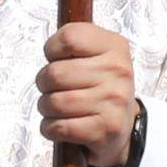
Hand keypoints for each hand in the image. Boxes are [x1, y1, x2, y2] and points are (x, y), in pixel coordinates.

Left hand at [37, 22, 137, 166]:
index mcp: (114, 46)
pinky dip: (51, 128)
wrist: (122, 123)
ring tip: (59, 108)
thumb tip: (52, 41)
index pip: (69, 37)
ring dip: (46, 108)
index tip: (58, 59)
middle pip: (55, 73)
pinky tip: (61, 125)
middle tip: (55, 88)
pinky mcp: (106, 128)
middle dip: (44, 83)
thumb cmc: (99, 85)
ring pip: (54, 102)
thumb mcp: (95, 53)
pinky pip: (59, 127)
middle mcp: (118, 71)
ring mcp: (114, 101)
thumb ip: (72, 39)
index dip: (52, 50)